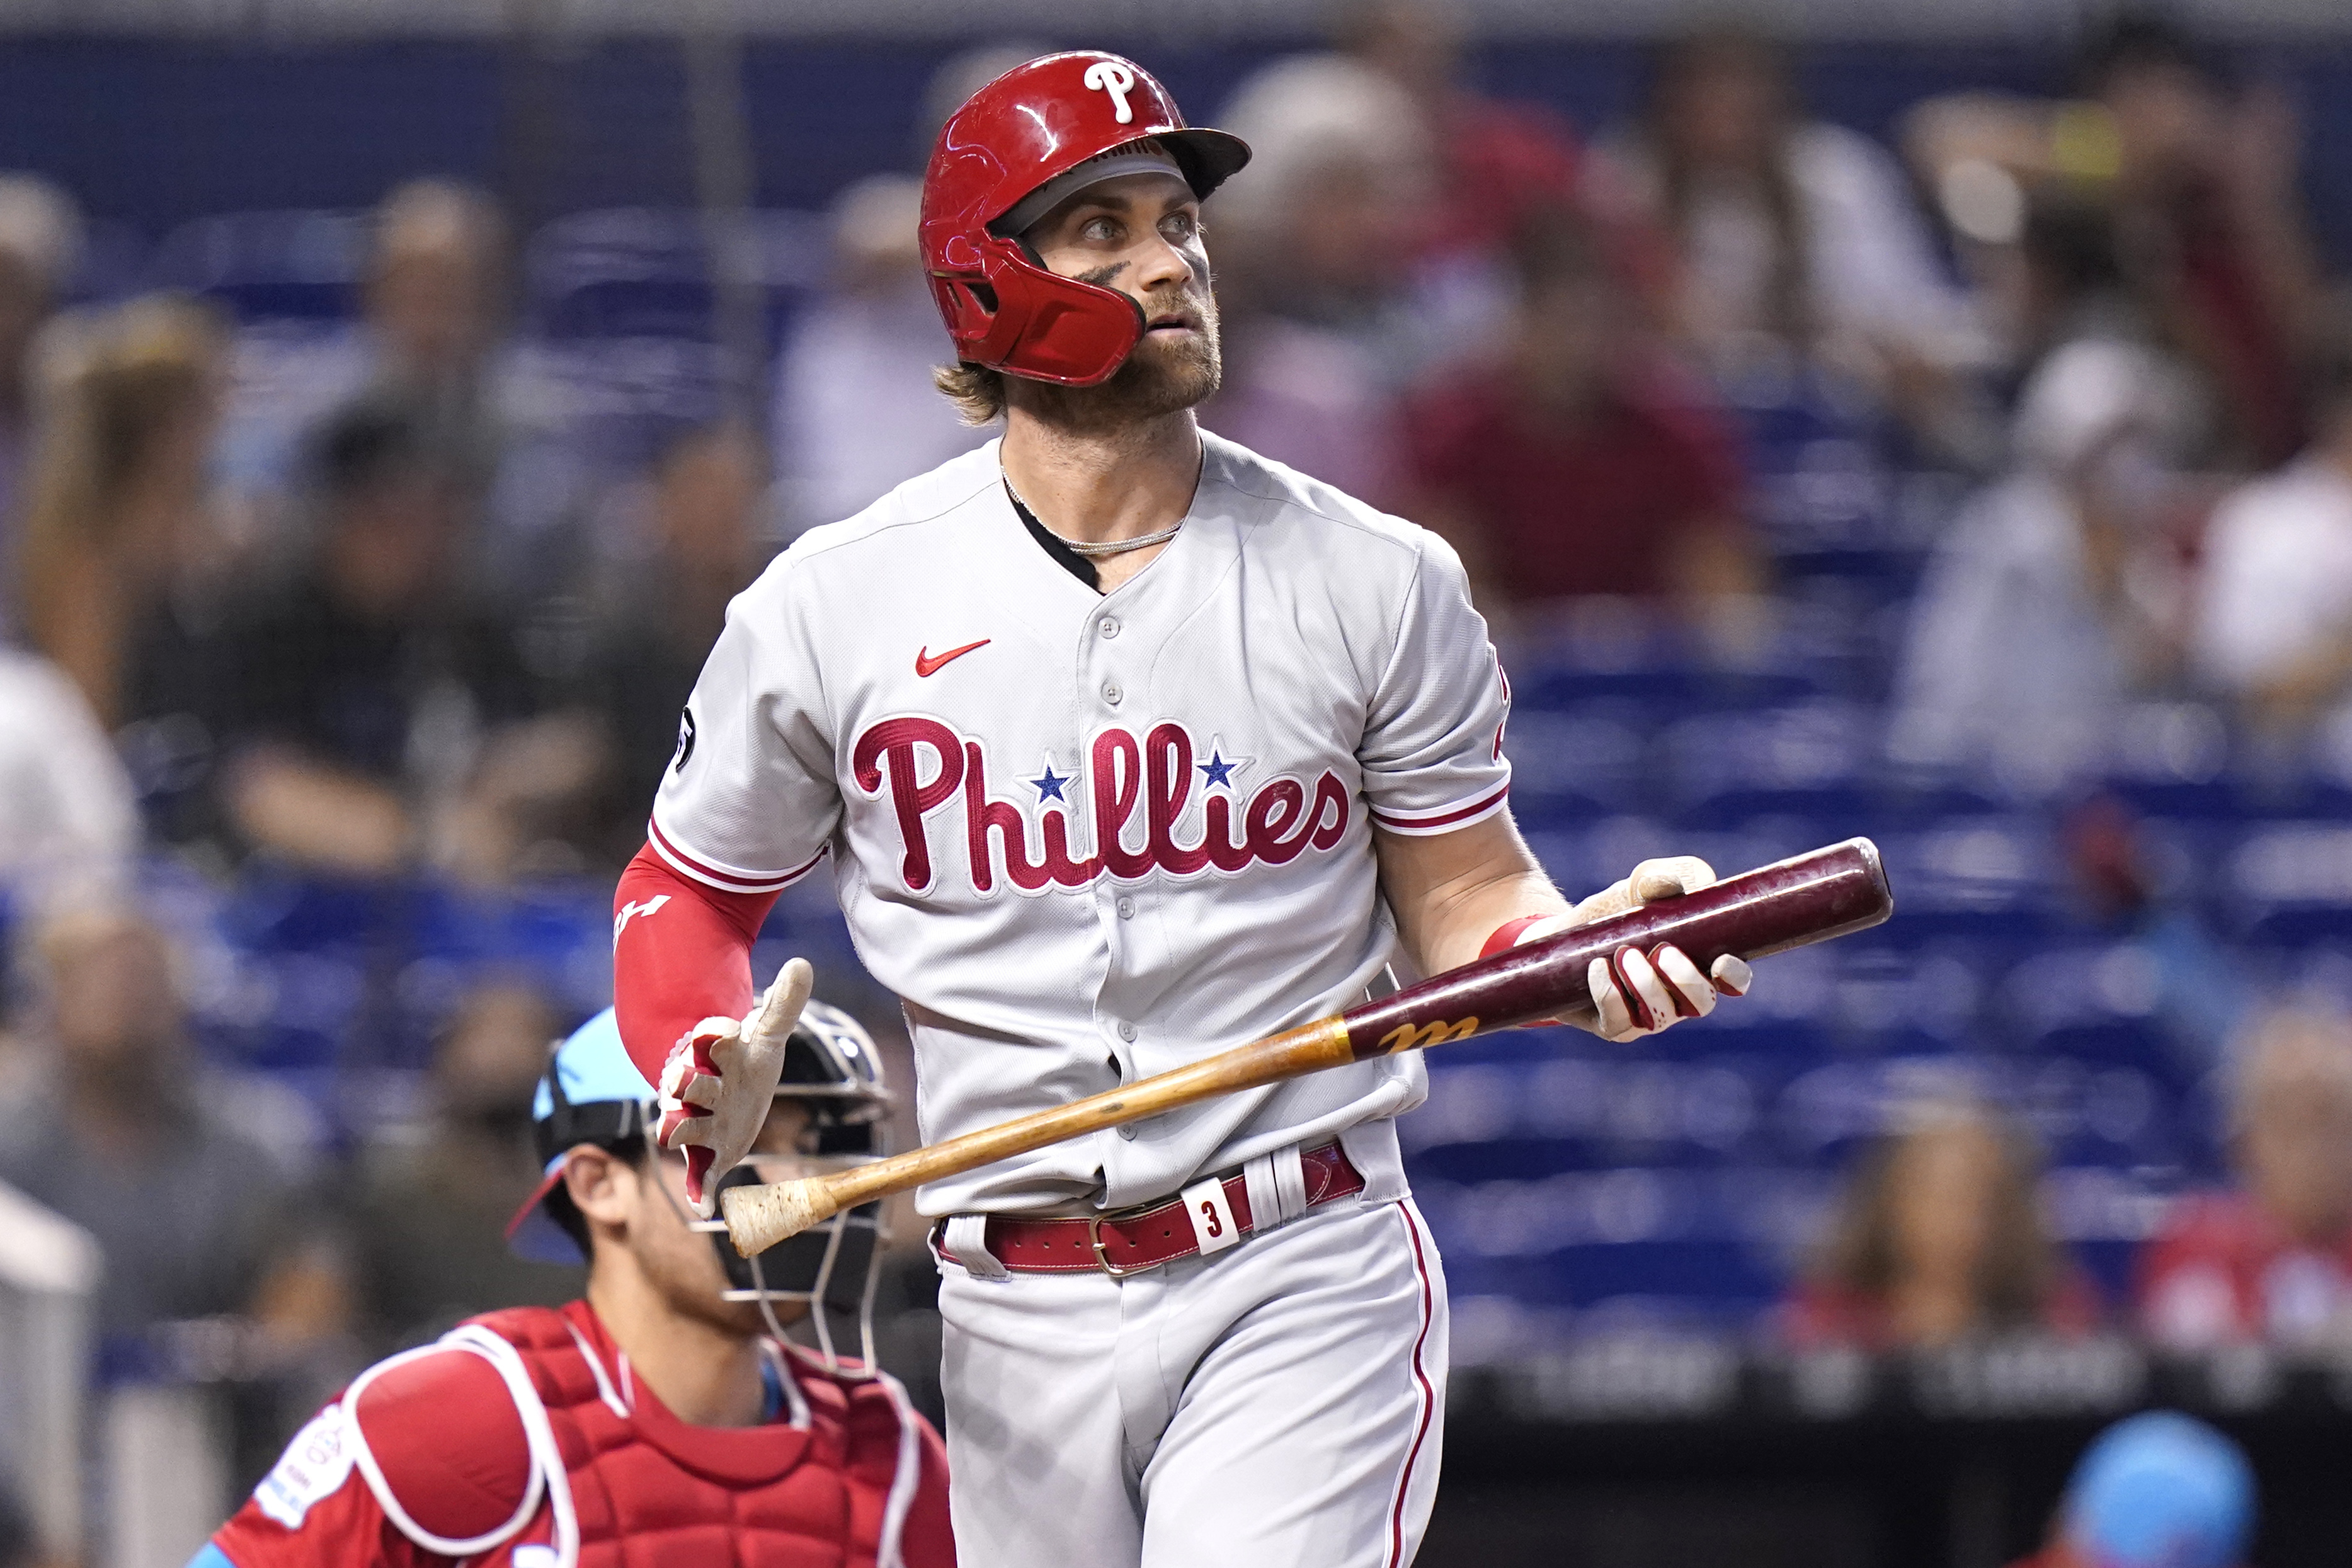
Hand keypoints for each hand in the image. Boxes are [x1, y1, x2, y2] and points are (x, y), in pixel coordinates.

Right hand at [655, 958, 812, 1215]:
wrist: (725, 1093)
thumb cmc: (744, 1062)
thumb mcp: (766, 1036)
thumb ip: (783, 1006)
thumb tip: (802, 964)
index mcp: (716, 1055)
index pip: (710, 1039)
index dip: (713, 1035)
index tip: (722, 1031)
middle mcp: (701, 1087)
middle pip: (689, 1083)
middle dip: (686, 1083)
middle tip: (683, 1080)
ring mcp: (700, 1121)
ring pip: (682, 1124)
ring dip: (677, 1128)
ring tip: (671, 1134)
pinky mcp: (707, 1153)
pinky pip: (698, 1173)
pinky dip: (697, 1189)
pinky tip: (702, 1206)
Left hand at [1513, 857, 1753, 1041]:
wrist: (1564, 934)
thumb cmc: (1617, 912)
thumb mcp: (1639, 885)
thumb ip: (1663, 878)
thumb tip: (1680, 884)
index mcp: (1700, 962)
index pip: (1733, 980)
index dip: (1735, 976)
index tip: (1722, 961)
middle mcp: (1680, 995)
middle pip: (1703, 1004)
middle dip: (1685, 980)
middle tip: (1662, 951)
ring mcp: (1648, 1015)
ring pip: (1661, 1016)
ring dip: (1646, 985)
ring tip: (1623, 952)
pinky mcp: (1613, 1026)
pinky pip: (1618, 1022)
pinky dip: (1609, 993)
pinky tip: (1597, 967)